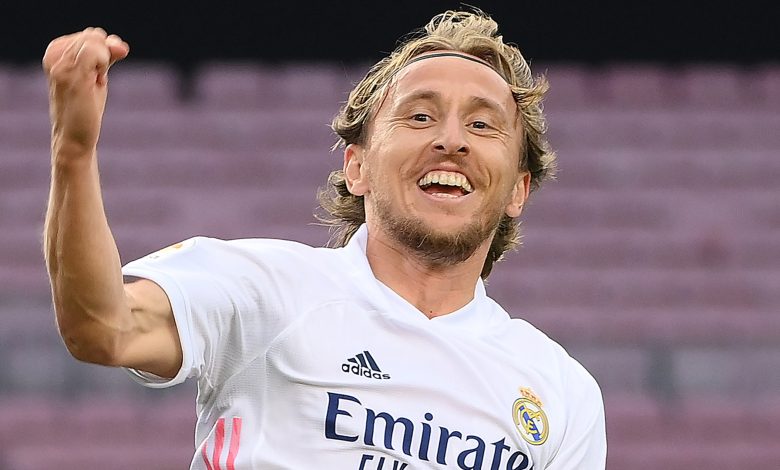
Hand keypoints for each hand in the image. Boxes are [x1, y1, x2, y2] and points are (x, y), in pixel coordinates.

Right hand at [43, 27, 128, 159]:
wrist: (75, 137)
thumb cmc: (86, 108)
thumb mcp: (96, 76)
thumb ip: (107, 56)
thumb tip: (121, 46)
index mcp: (56, 52)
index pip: (91, 35)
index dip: (105, 52)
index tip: (97, 74)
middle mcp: (55, 55)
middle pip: (95, 35)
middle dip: (106, 55)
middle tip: (97, 80)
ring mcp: (61, 65)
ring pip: (95, 41)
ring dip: (105, 62)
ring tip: (94, 83)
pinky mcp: (71, 75)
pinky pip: (95, 51)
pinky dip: (104, 63)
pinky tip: (99, 80)